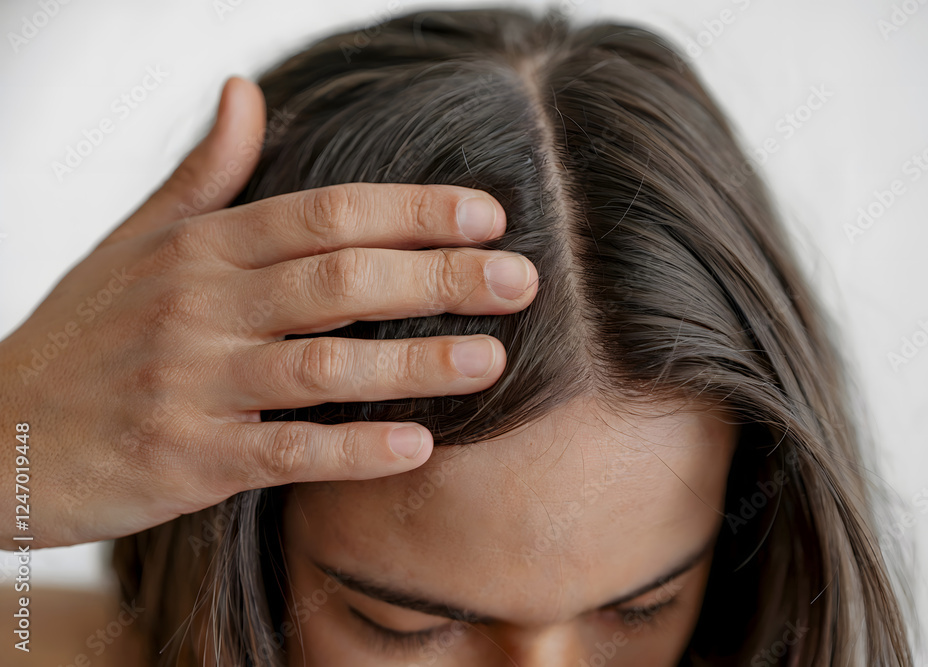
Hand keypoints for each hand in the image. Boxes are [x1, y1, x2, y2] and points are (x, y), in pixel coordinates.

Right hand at [0, 77, 537, 548]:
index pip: (324, 213)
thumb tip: (246, 92)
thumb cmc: (85, 333)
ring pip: (322, 362)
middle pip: (339, 278)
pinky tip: (418, 445)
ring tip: (491, 360)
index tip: (488, 214)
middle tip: (522, 281)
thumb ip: (205, 173)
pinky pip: (284, 450)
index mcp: (202, 247)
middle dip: (438, 276)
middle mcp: (201, 306)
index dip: (412, 210)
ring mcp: (193, 382)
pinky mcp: (186, 457)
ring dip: (414, 361)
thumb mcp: (136, 240)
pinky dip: (353, 449)